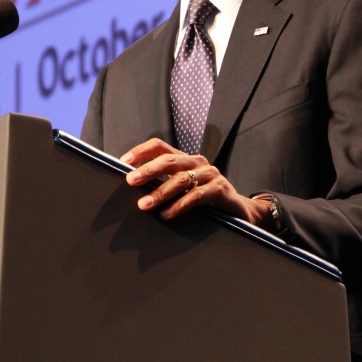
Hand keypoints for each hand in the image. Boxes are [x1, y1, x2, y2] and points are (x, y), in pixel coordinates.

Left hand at [121, 138, 268, 224]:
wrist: (239, 211)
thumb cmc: (205, 200)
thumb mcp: (183, 189)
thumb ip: (163, 184)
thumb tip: (133, 188)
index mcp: (185, 159)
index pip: (160, 146)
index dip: (141, 151)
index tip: (123, 162)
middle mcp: (197, 162)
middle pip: (169, 160)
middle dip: (148, 170)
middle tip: (130, 181)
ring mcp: (210, 175)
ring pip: (181, 179)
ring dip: (160, 192)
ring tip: (144, 204)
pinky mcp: (220, 190)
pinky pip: (196, 196)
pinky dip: (179, 205)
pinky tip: (167, 214)